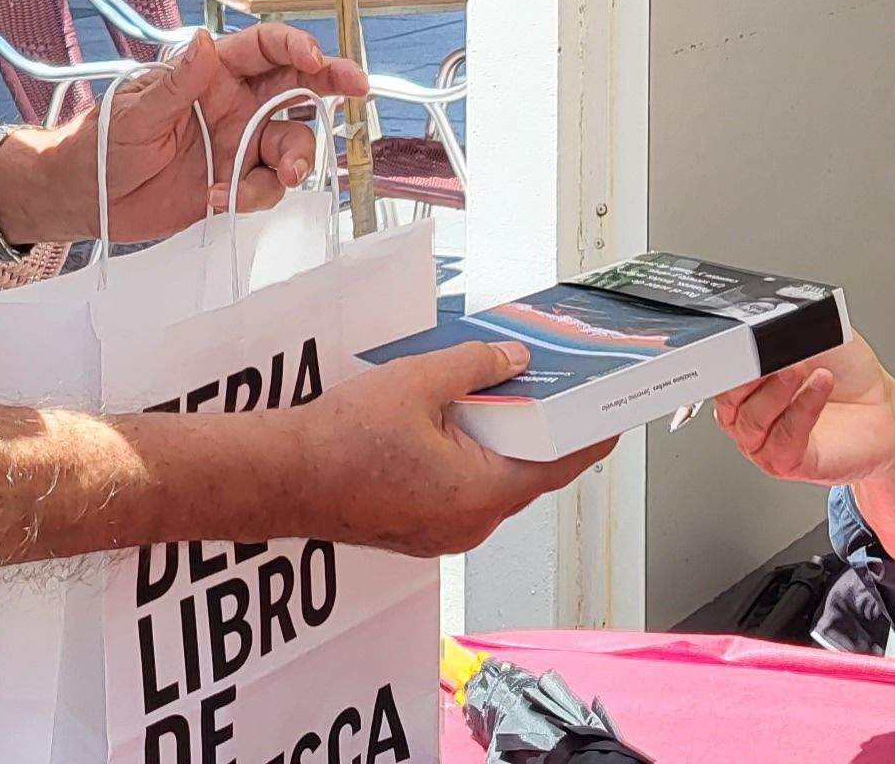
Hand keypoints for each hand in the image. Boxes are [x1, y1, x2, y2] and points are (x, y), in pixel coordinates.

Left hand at [3, 22, 368, 241]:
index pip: (264, 48)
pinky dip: (255, 194)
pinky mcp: (234, 182)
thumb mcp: (134, 110)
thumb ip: (175, 83)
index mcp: (212, 73)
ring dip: (298, 156)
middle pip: (298, 88)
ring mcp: (238, 144)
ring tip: (284, 175)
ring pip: (292, 141)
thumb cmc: (100, 141)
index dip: (296, 47)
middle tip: (357, 90)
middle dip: (333, 84)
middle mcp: (235, 104)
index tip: (316, 60)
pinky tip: (217, 199)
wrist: (84, 198)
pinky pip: (267, 185)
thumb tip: (205, 43)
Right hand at [296, 339, 613, 555]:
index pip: (559, 465)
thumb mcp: (418, 382)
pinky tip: (458, 425)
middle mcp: (471, 523)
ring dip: (501, 444)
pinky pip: (464, 493)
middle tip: (554, 390)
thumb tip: (511, 360)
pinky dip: (472, 461)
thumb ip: (475, 367)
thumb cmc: (338, 443)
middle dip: (541, 431)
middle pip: (527, 473)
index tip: (615, 419)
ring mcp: (446, 533)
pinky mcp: (422, 530)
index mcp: (481, 491)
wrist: (279, 478)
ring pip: (494, 482)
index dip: (591, 438)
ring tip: (499, 398)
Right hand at [712, 335, 894, 487]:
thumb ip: (786, 331)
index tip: (740, 344)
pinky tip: (819, 386)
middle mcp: (751, 414)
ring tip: (799, 369)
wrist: (882, 407)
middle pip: (728, 399)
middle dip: (746, 376)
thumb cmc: (848, 374)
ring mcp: (766, 441)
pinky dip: (801, 410)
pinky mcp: (788, 462)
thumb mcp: (815, 336)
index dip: (727, 361)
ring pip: (752, 421)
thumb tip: (766, 326)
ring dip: (776, 392)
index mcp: (748, 383)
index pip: (721, 374)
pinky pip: (784, 439)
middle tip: (767, 356)